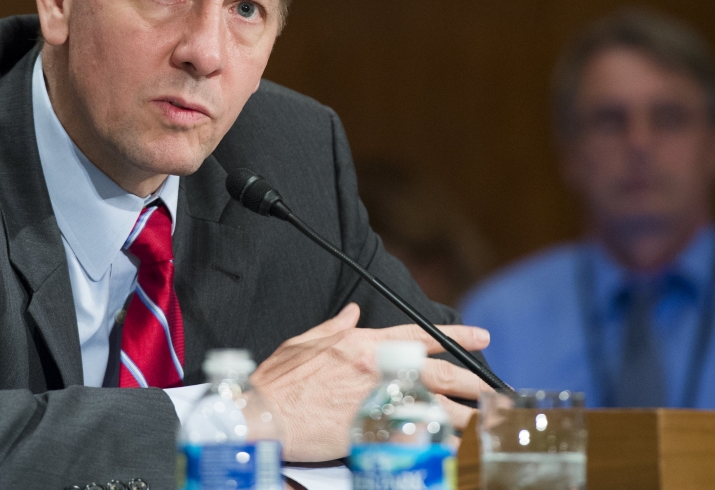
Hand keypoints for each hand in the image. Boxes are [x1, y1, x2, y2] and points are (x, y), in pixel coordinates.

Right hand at [249, 302, 490, 461]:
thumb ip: (334, 327)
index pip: (418, 334)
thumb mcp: (305, 341)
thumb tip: (351, 312)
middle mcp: (376, 367)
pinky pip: (418, 436)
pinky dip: (440, 442)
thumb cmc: (279, 381)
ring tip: (488, 423)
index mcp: (361, 343)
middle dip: (471, 379)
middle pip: (437, 372)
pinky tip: (458, 448)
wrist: (265, 414)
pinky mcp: (374, 431)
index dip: (454, 334)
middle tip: (495, 389)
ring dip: (465, 415)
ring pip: (434, 406)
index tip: (480, 336)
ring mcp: (378, 400)